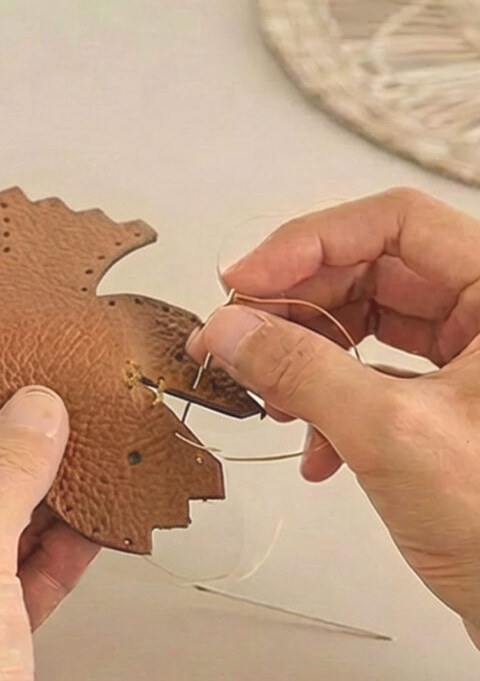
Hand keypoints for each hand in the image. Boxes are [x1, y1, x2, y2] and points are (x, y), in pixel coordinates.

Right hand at [186, 188, 479, 644]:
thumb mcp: (389, 434)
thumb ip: (301, 370)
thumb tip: (226, 327)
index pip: (396, 223)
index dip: (309, 243)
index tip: (242, 284)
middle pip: (374, 272)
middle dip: (297, 308)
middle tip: (234, 341)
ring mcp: (472, 362)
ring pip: (368, 326)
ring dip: (308, 360)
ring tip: (271, 402)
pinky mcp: (451, 405)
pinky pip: (375, 378)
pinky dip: (333, 406)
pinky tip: (316, 457)